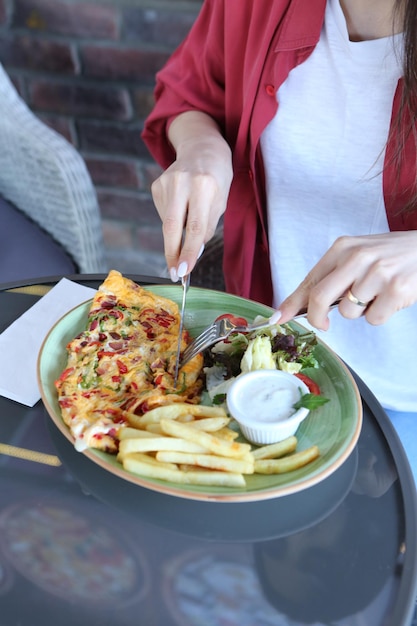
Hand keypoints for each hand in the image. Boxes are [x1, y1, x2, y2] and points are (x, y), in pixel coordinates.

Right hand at [151, 111, 232, 279]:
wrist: (202, 148)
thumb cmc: (217, 178)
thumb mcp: (221, 201)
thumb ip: (207, 227)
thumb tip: (191, 254)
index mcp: (205, 185)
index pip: (195, 227)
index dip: (189, 252)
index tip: (183, 271)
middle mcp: (182, 182)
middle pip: (172, 227)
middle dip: (172, 253)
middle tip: (174, 273)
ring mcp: (166, 182)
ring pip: (168, 223)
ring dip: (178, 234)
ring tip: (189, 220)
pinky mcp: (156, 185)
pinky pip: (164, 214)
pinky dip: (174, 220)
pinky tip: (182, 207)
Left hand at [275, 231, 416, 329]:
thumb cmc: (389, 256)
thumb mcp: (358, 256)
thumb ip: (332, 277)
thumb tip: (301, 306)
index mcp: (343, 248)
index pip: (310, 280)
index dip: (290, 303)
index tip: (277, 318)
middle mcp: (357, 257)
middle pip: (319, 297)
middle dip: (316, 318)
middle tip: (323, 325)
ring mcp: (377, 273)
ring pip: (348, 313)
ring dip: (359, 311)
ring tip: (376, 294)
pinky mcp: (396, 289)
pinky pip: (373, 319)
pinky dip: (380, 315)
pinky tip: (390, 298)